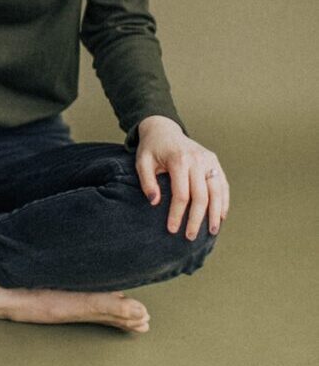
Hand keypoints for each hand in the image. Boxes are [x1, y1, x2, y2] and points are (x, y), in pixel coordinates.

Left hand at [134, 115, 229, 239]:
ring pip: (217, 191)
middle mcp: (197, 159)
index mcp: (178, 159)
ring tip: (211, 231)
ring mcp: (208, 159)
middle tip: (190, 236)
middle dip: (196, 219)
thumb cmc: (152, 148)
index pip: (181, 194)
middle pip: (201, 196)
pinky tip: (221, 216)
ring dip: (216, 213)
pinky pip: (223, 184)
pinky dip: (223, 201)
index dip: (177, 214)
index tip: (172, 229)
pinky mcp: (214, 160)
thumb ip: (146, 181)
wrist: (164, 129)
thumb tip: (154, 202)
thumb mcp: (142, 161)